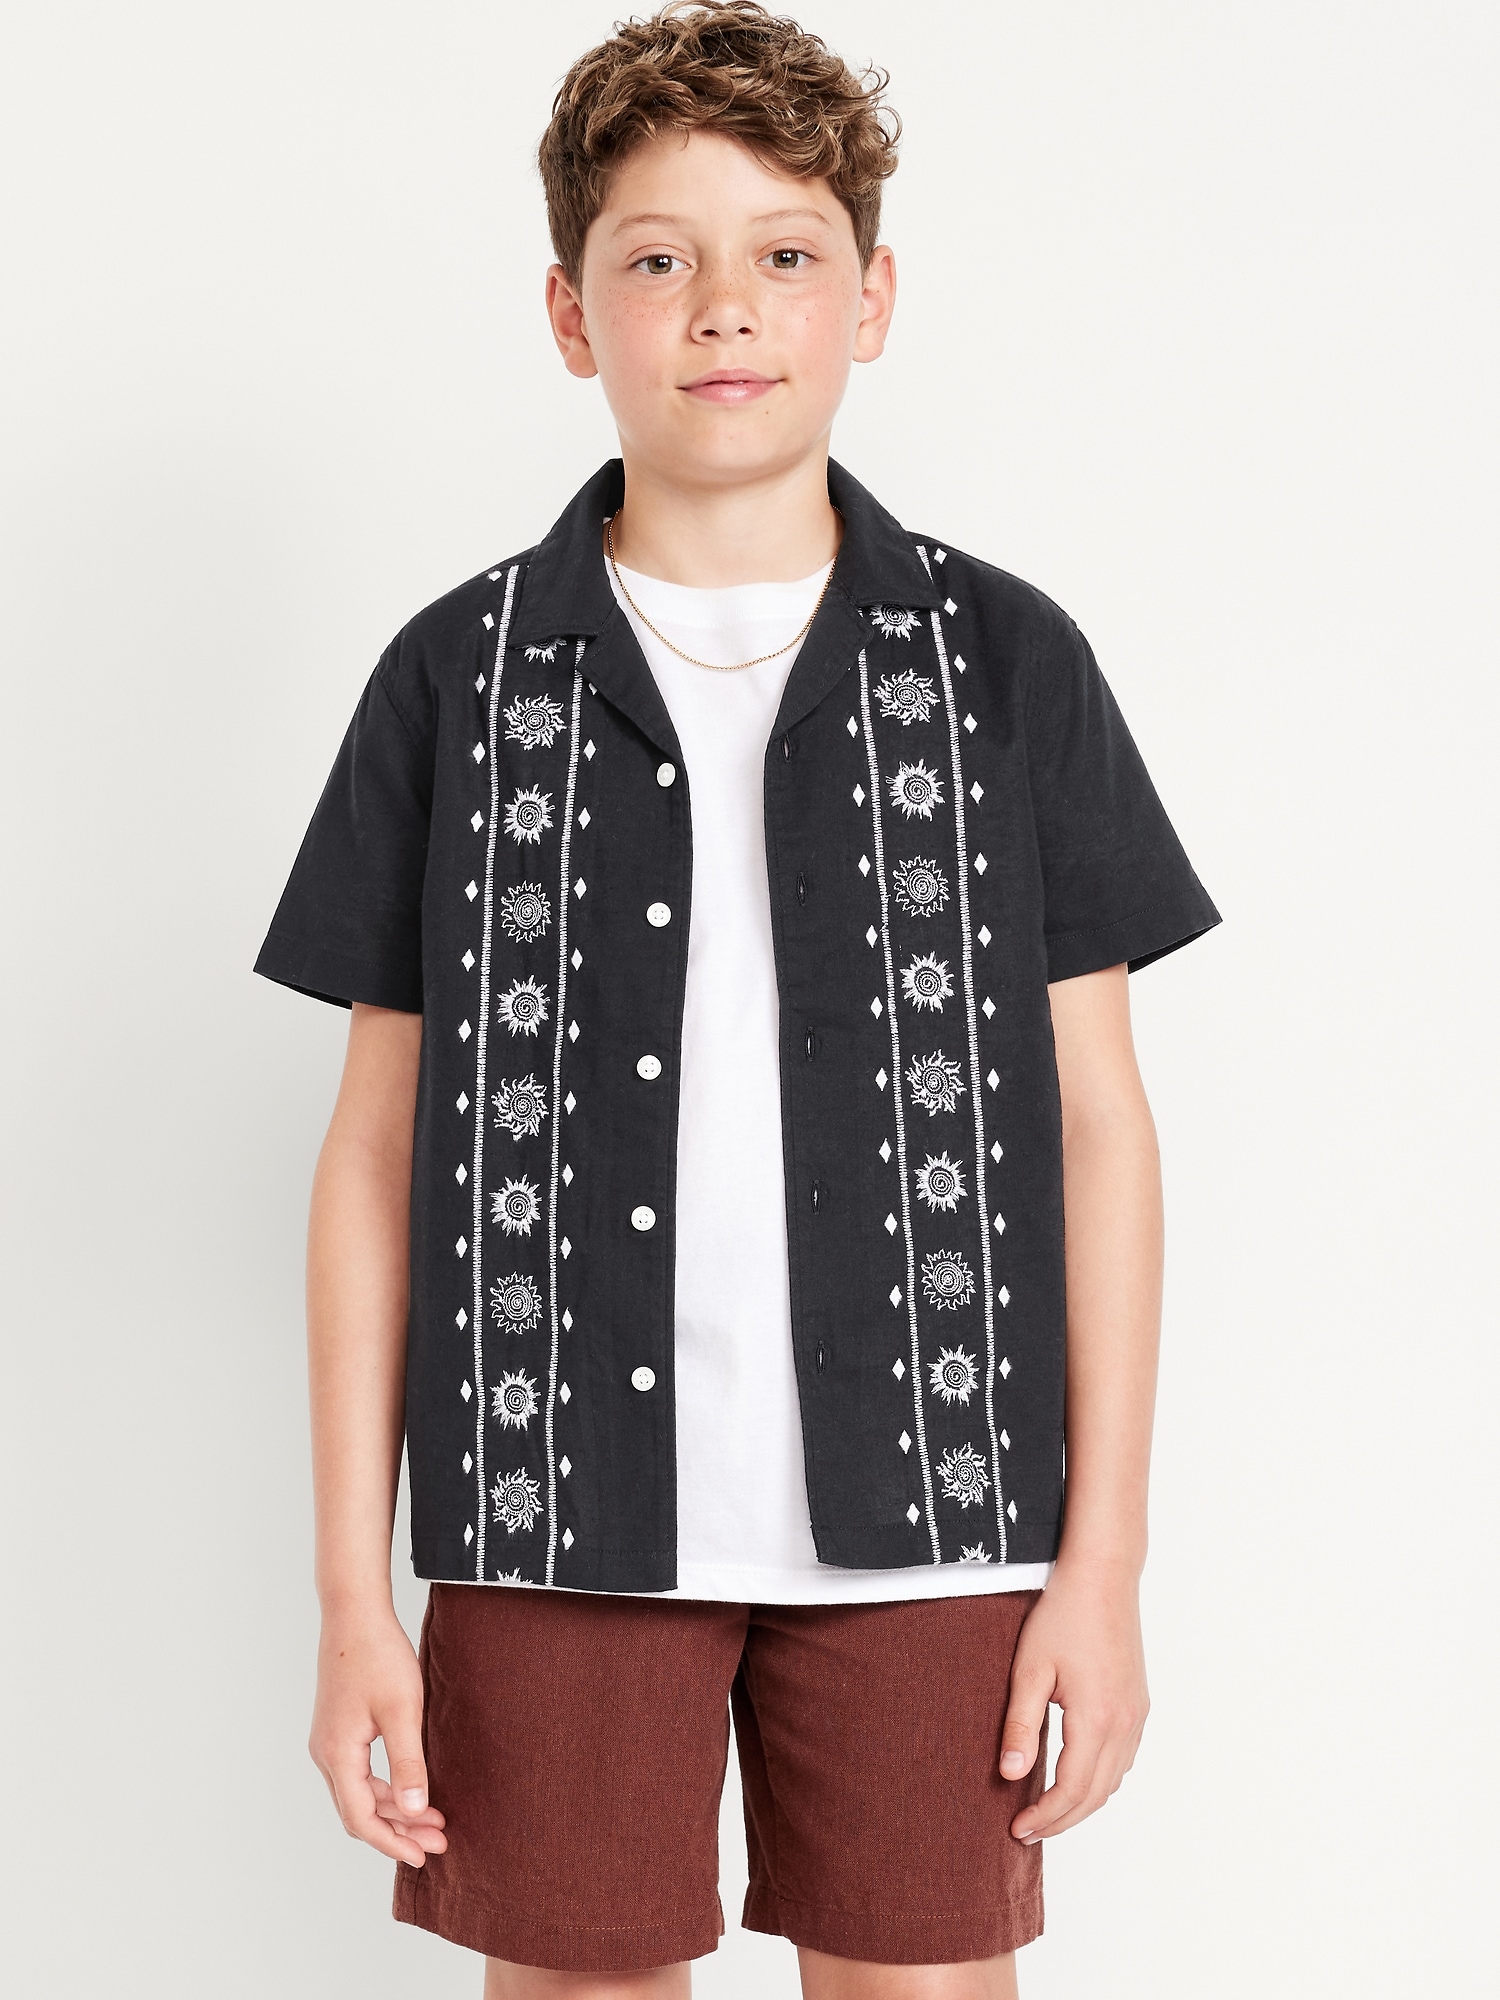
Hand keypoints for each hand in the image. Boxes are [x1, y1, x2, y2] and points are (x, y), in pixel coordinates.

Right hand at [309, 1603, 447, 1866]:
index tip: (423, 1857)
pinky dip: (386, 1788)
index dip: (393, 1842)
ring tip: (434, 1818)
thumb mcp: (402, 1711)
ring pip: (359, 1794)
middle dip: (399, 1830)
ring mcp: (328, 1742)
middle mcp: (326, 1754)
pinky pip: (359, 1774)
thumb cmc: (378, 1656)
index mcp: (338, 1754)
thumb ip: (408, 1763)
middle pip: (359, 1811)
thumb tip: (416, 1811)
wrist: (354, 1613)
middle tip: (439, 1841)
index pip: (361, 1819)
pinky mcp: (338, 1729)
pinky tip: (413, 1788)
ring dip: (394, 1809)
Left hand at [999, 1560, 1148, 1842]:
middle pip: (1096, 1795)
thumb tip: (1009, 1775)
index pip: (1072, 1790)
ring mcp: (1137, 1715)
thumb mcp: (1029, 1669)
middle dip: (1062, 1820)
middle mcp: (1125, 1724)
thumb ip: (1020, 1725)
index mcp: (1097, 1719)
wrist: (1103, 1575)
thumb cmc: (1062, 1615)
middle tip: (1028, 1830)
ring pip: (1114, 1781)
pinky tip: (1076, 1776)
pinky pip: (1123, 1759)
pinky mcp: (1139, 1703)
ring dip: (1083, 1803)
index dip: (1045, 1816)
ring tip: (1047, 1810)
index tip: (1017, 1828)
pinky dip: (1100, 1780)